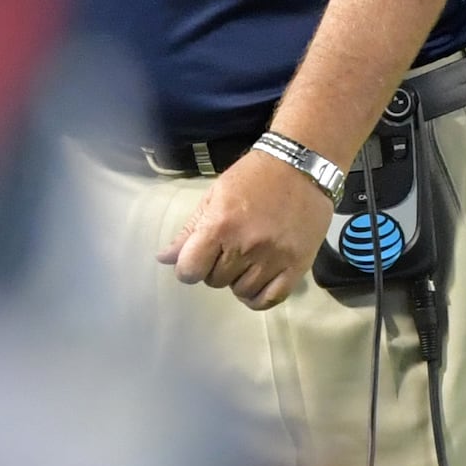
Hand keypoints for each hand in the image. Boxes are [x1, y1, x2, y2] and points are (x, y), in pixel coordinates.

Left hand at [157, 146, 329, 309]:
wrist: (301, 166)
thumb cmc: (254, 177)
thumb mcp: (215, 195)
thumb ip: (190, 230)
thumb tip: (164, 259)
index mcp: (221, 225)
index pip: (190, 270)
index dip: (188, 267)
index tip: (196, 259)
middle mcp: (246, 246)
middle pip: (215, 281)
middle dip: (215, 268)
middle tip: (228, 248)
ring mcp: (274, 258)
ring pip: (241, 292)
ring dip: (238, 280)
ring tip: (247, 259)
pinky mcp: (297, 266)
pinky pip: (270, 299)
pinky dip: (258, 297)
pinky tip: (257, 281)